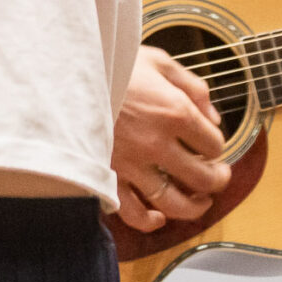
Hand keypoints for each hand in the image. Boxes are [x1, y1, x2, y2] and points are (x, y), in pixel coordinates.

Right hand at [111, 45, 230, 231]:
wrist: (63, 72)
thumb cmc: (110, 62)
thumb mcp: (157, 60)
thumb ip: (191, 85)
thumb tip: (213, 116)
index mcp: (173, 111)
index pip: (213, 143)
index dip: (217, 145)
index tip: (210, 142)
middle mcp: (156, 142)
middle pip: (202, 177)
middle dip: (217, 179)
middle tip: (218, 175)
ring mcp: (132, 164)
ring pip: (175, 202)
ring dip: (195, 206)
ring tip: (201, 200)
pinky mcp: (109, 176)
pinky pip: (133, 212)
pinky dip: (150, 220)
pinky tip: (160, 215)